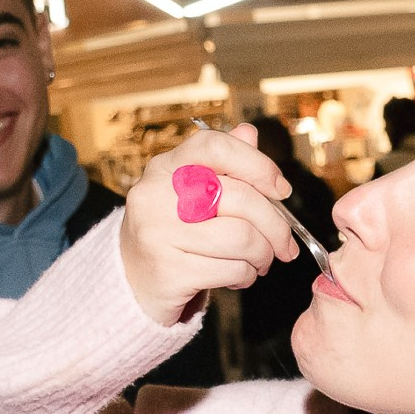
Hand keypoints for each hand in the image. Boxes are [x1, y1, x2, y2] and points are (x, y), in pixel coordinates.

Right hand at [120, 124, 298, 325]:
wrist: (130, 280)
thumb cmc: (171, 232)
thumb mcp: (191, 193)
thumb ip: (222, 164)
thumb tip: (249, 133)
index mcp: (165, 167)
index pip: (216, 147)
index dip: (258, 165)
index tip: (280, 190)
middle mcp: (156, 194)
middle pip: (240, 197)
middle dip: (275, 225)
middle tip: (284, 244)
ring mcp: (158, 232)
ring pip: (241, 237)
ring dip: (262, 254)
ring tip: (260, 261)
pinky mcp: (167, 270)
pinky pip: (230, 269)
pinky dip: (246, 275)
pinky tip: (240, 276)